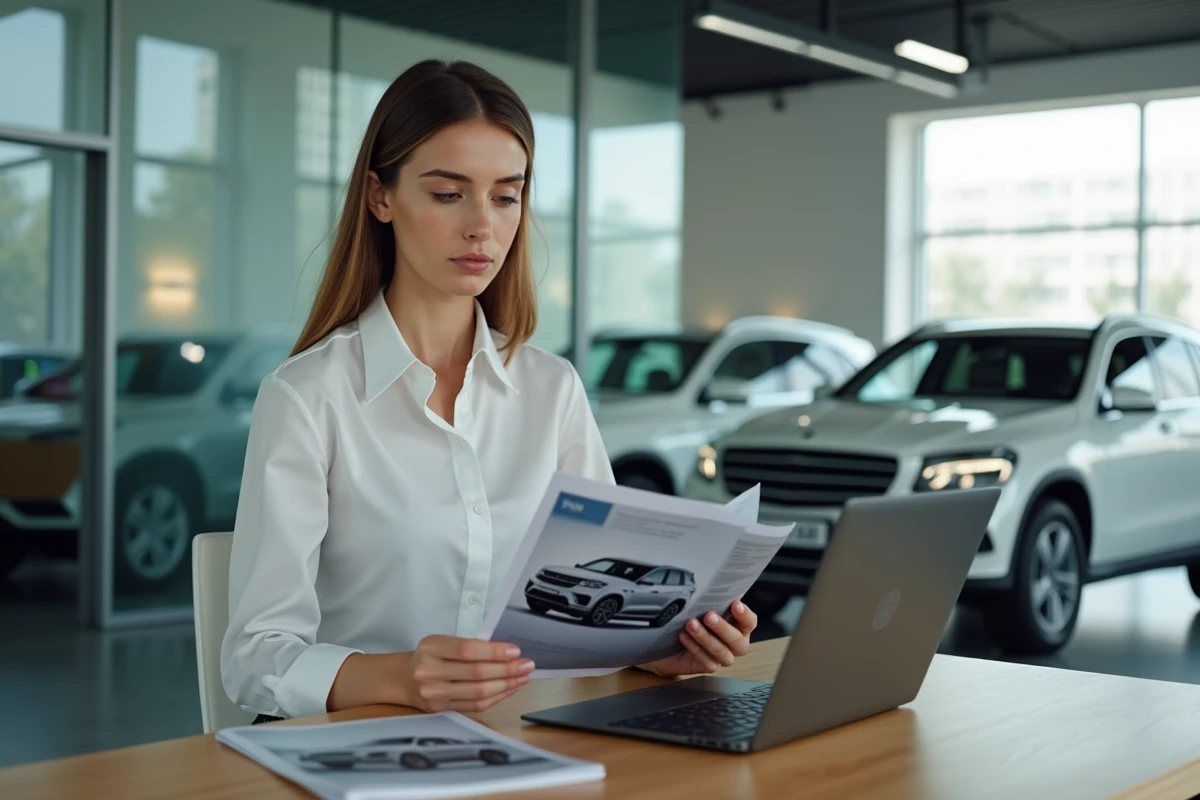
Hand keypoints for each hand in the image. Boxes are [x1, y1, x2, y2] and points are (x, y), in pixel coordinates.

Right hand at [404, 636, 535, 711]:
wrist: (404, 679)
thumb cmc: (430, 656)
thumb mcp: (443, 643)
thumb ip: (470, 646)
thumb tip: (507, 653)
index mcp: (431, 648)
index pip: (467, 650)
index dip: (494, 652)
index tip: (515, 651)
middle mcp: (429, 672)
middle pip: (476, 673)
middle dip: (507, 669)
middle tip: (527, 665)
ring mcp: (434, 694)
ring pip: (478, 692)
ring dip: (506, 685)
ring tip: (523, 678)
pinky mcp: (441, 710)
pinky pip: (475, 705)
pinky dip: (496, 697)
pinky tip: (509, 689)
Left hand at [638, 600, 756, 677]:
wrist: (669, 641)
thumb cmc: (690, 619)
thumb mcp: (701, 608)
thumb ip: (711, 602)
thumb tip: (708, 587)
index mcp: (738, 627)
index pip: (749, 622)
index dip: (745, 615)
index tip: (735, 604)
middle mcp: (734, 644)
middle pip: (738, 641)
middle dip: (723, 628)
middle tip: (709, 616)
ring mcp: (722, 657)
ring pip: (721, 652)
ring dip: (706, 637)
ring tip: (691, 624)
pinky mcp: (708, 666)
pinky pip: (706, 661)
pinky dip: (694, 647)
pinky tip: (683, 636)